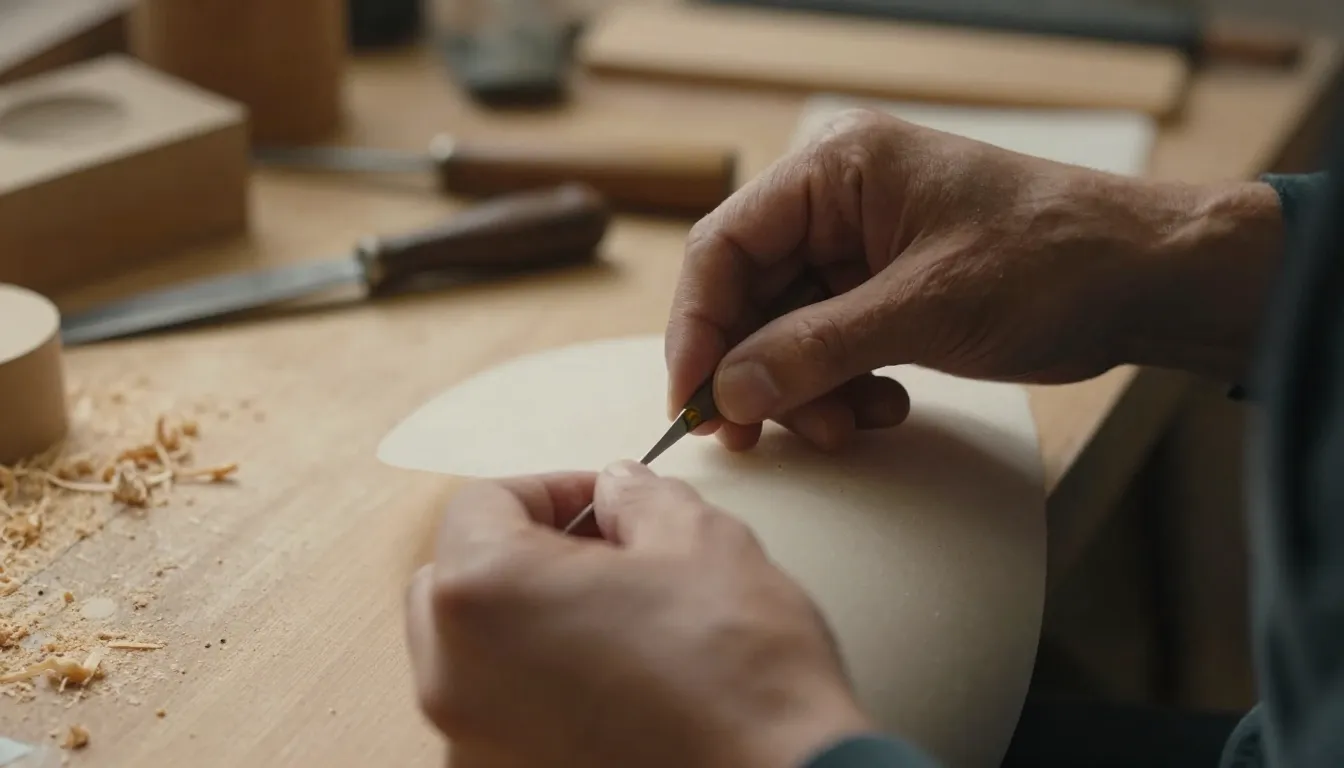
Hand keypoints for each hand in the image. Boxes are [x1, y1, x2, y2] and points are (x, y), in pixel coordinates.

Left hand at [405, 462, 869, 767]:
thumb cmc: (738, 672)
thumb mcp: (697, 539)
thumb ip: (637, 497)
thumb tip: (616, 489)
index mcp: (482, 593)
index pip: (481, 504)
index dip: (552, 488)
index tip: (605, 502)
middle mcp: (453, 675)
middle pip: (458, 578)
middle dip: (525, 552)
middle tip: (607, 554)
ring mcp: (473, 744)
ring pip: (472, 652)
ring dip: (526, 622)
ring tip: (615, 620)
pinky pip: (500, 716)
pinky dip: (537, 689)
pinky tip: (613, 685)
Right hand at [667, 109, 1281, 450]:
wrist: (1147, 280)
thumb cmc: (1054, 260)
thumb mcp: (927, 307)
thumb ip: (817, 349)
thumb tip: (728, 392)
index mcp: (835, 170)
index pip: (725, 246)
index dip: (697, 327)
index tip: (692, 399)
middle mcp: (836, 202)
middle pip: (749, 295)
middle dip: (755, 372)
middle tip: (755, 437)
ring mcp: (859, 249)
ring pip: (785, 332)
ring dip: (804, 391)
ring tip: (850, 424)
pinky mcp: (884, 291)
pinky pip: (828, 348)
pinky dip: (842, 388)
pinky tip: (885, 406)